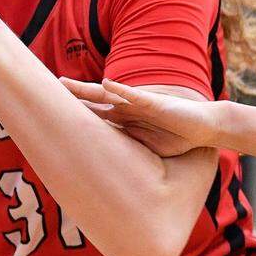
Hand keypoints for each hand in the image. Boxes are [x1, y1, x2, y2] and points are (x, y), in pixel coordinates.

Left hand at [60, 78, 219, 157]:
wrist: (204, 127)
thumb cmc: (177, 137)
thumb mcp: (147, 148)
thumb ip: (129, 152)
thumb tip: (109, 172)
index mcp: (125, 120)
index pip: (95, 115)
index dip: (75, 111)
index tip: (51, 110)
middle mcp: (128, 109)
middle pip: (95, 101)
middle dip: (73, 96)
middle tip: (50, 87)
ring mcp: (139, 104)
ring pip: (108, 94)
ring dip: (88, 89)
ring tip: (67, 84)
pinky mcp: (155, 103)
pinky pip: (135, 96)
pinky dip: (121, 90)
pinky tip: (107, 84)